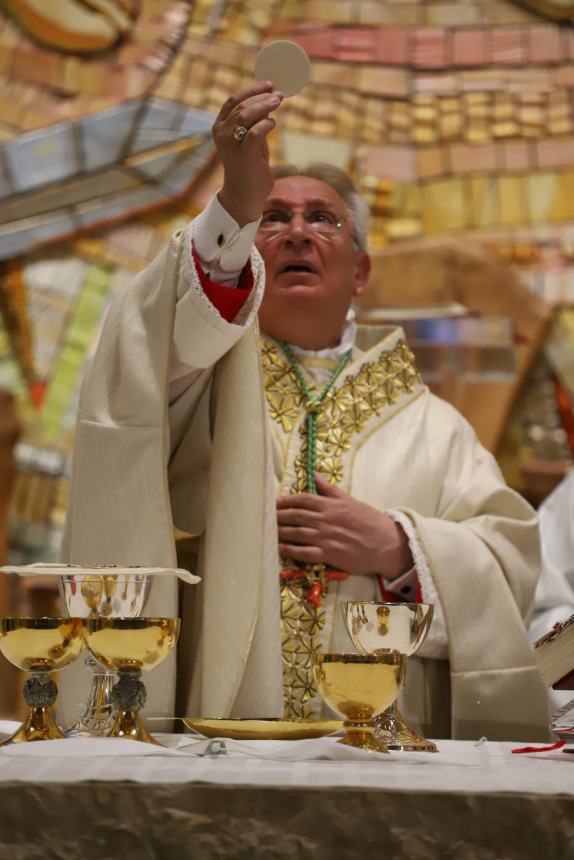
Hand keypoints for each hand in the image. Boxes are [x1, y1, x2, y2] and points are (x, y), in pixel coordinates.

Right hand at [212, 82, 283, 225]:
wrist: (244, 194)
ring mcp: (230, 144)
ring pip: (247, 115)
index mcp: (219, 127)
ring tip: (278, 102)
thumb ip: (255, 122)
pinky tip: (273, 124)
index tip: (268, 85)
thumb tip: (268, 102)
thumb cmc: (249, 167)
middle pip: (241, 106)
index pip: (233, 101)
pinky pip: (256, 131)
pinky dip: (267, 124)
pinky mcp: (243, 154)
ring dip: (265, 106)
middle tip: (278, 94)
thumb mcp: (250, 140)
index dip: (251, 90)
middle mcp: (221, 134)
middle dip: (262, 97)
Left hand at [276, 474, 412, 577]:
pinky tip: (280, 548)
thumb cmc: (370, 521)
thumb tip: (315, 476)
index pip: (303, 499)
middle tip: (265, 516)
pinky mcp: (329, 555)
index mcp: (331, 505)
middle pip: (296, 515)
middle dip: (278, 515)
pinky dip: (290, 550)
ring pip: (297, 533)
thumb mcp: (350, 500)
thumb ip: (330, 490)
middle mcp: (326, 520)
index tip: (274, 502)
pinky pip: (304, 552)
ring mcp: (326, 538)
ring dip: (280, 531)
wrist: (387, 544)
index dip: (286, 500)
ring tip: (268, 531)